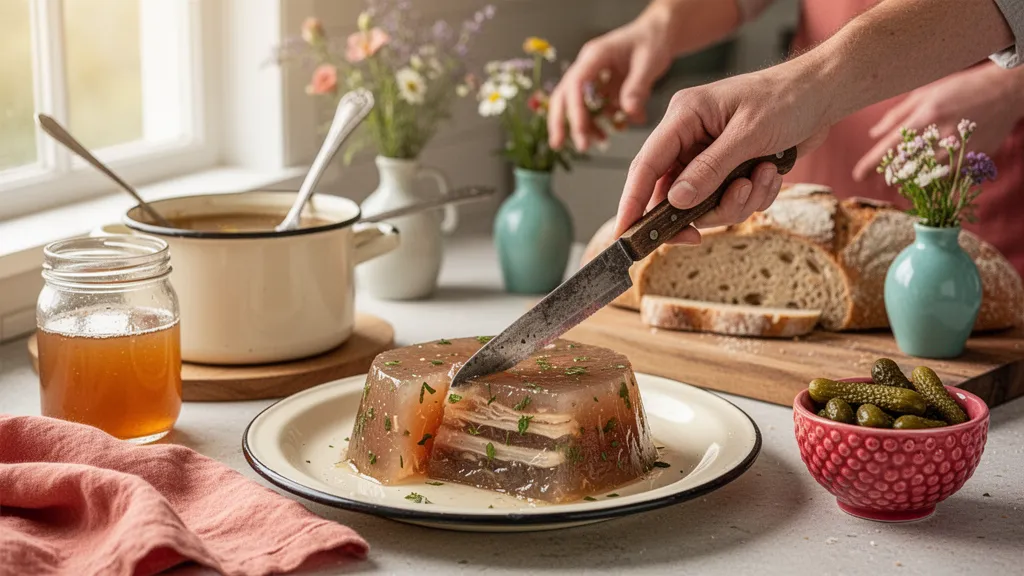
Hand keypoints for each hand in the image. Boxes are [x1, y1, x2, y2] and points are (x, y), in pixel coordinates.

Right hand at [547, 19, 672, 151]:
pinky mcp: (600, 86)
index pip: (576, 84)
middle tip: (559, 144)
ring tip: (597, 142)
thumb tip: (628, 113)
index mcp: (596, 55)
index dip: (575, 110)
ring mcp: (592, 76)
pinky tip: (613, 130)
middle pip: (563, 94)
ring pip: (575, 103)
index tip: (580, 132)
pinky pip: (593, 107)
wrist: (659, 33)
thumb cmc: (653, 41)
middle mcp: (588, 65)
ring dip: (582, 125)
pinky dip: (599, 121)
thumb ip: (637, 87)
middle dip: (559, 121)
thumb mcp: (649, 62)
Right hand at [615, 66, 830, 242]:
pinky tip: (770, 174)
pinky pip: (729, 200)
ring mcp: (710, 155)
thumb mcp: (748, 134)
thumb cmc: (787, 99)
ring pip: (704, 203)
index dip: (632, 201)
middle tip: (702, 234)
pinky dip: (753, 196)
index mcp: (683, 117)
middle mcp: (690, 137)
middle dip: (699, 211)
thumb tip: (676, 201)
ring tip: (760, 179)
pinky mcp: (730, 168)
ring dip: (735, 202)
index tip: (625, 233)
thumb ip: (710, 169)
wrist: (824, 93)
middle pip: (673, 193)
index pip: (646, 164)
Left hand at [853, 64, 1023, 180]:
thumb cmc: (960, 88)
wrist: (1005, 90)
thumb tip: (874, 134)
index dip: (872, 162)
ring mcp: (960, 146)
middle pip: (907, 164)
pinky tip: (929, 177)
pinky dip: (935, 180)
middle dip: (892, 173)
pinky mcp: (975, 156)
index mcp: (927, 115)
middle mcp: (942, 132)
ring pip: (926, 174)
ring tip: (905, 177)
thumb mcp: (926, 93)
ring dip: (911, 179)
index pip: (891, 144)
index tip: (858, 175)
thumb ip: (897, 114)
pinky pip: (949, 176)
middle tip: (885, 176)